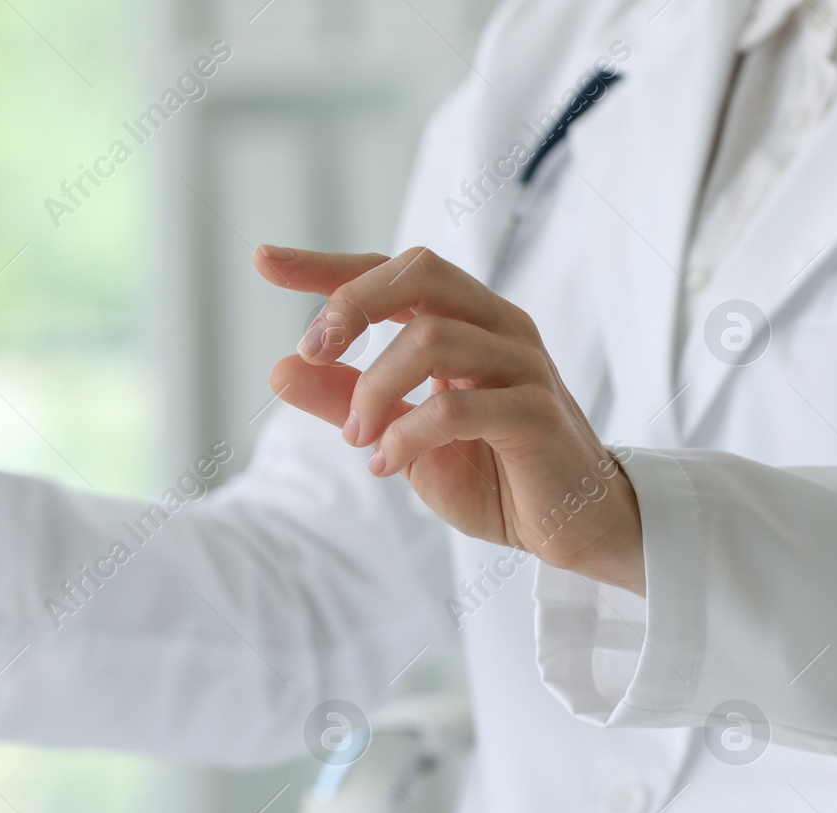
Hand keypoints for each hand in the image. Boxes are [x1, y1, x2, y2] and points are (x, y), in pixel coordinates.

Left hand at [254, 244, 645, 594]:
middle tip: (313, 351)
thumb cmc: (492, 472)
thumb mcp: (399, 436)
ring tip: (356, 441)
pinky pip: (460, 407)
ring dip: (374, 390)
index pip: (392, 272)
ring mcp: (523, 366)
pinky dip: (408, 433)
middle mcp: (497, 327)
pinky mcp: (537, 414)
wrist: (573, 526)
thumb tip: (280, 369)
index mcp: (464, 321)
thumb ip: (346, 401)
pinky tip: (386, 464)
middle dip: (352, 304)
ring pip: (433, 337)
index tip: (263, 261)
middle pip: (421, 273)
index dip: (327, 265)